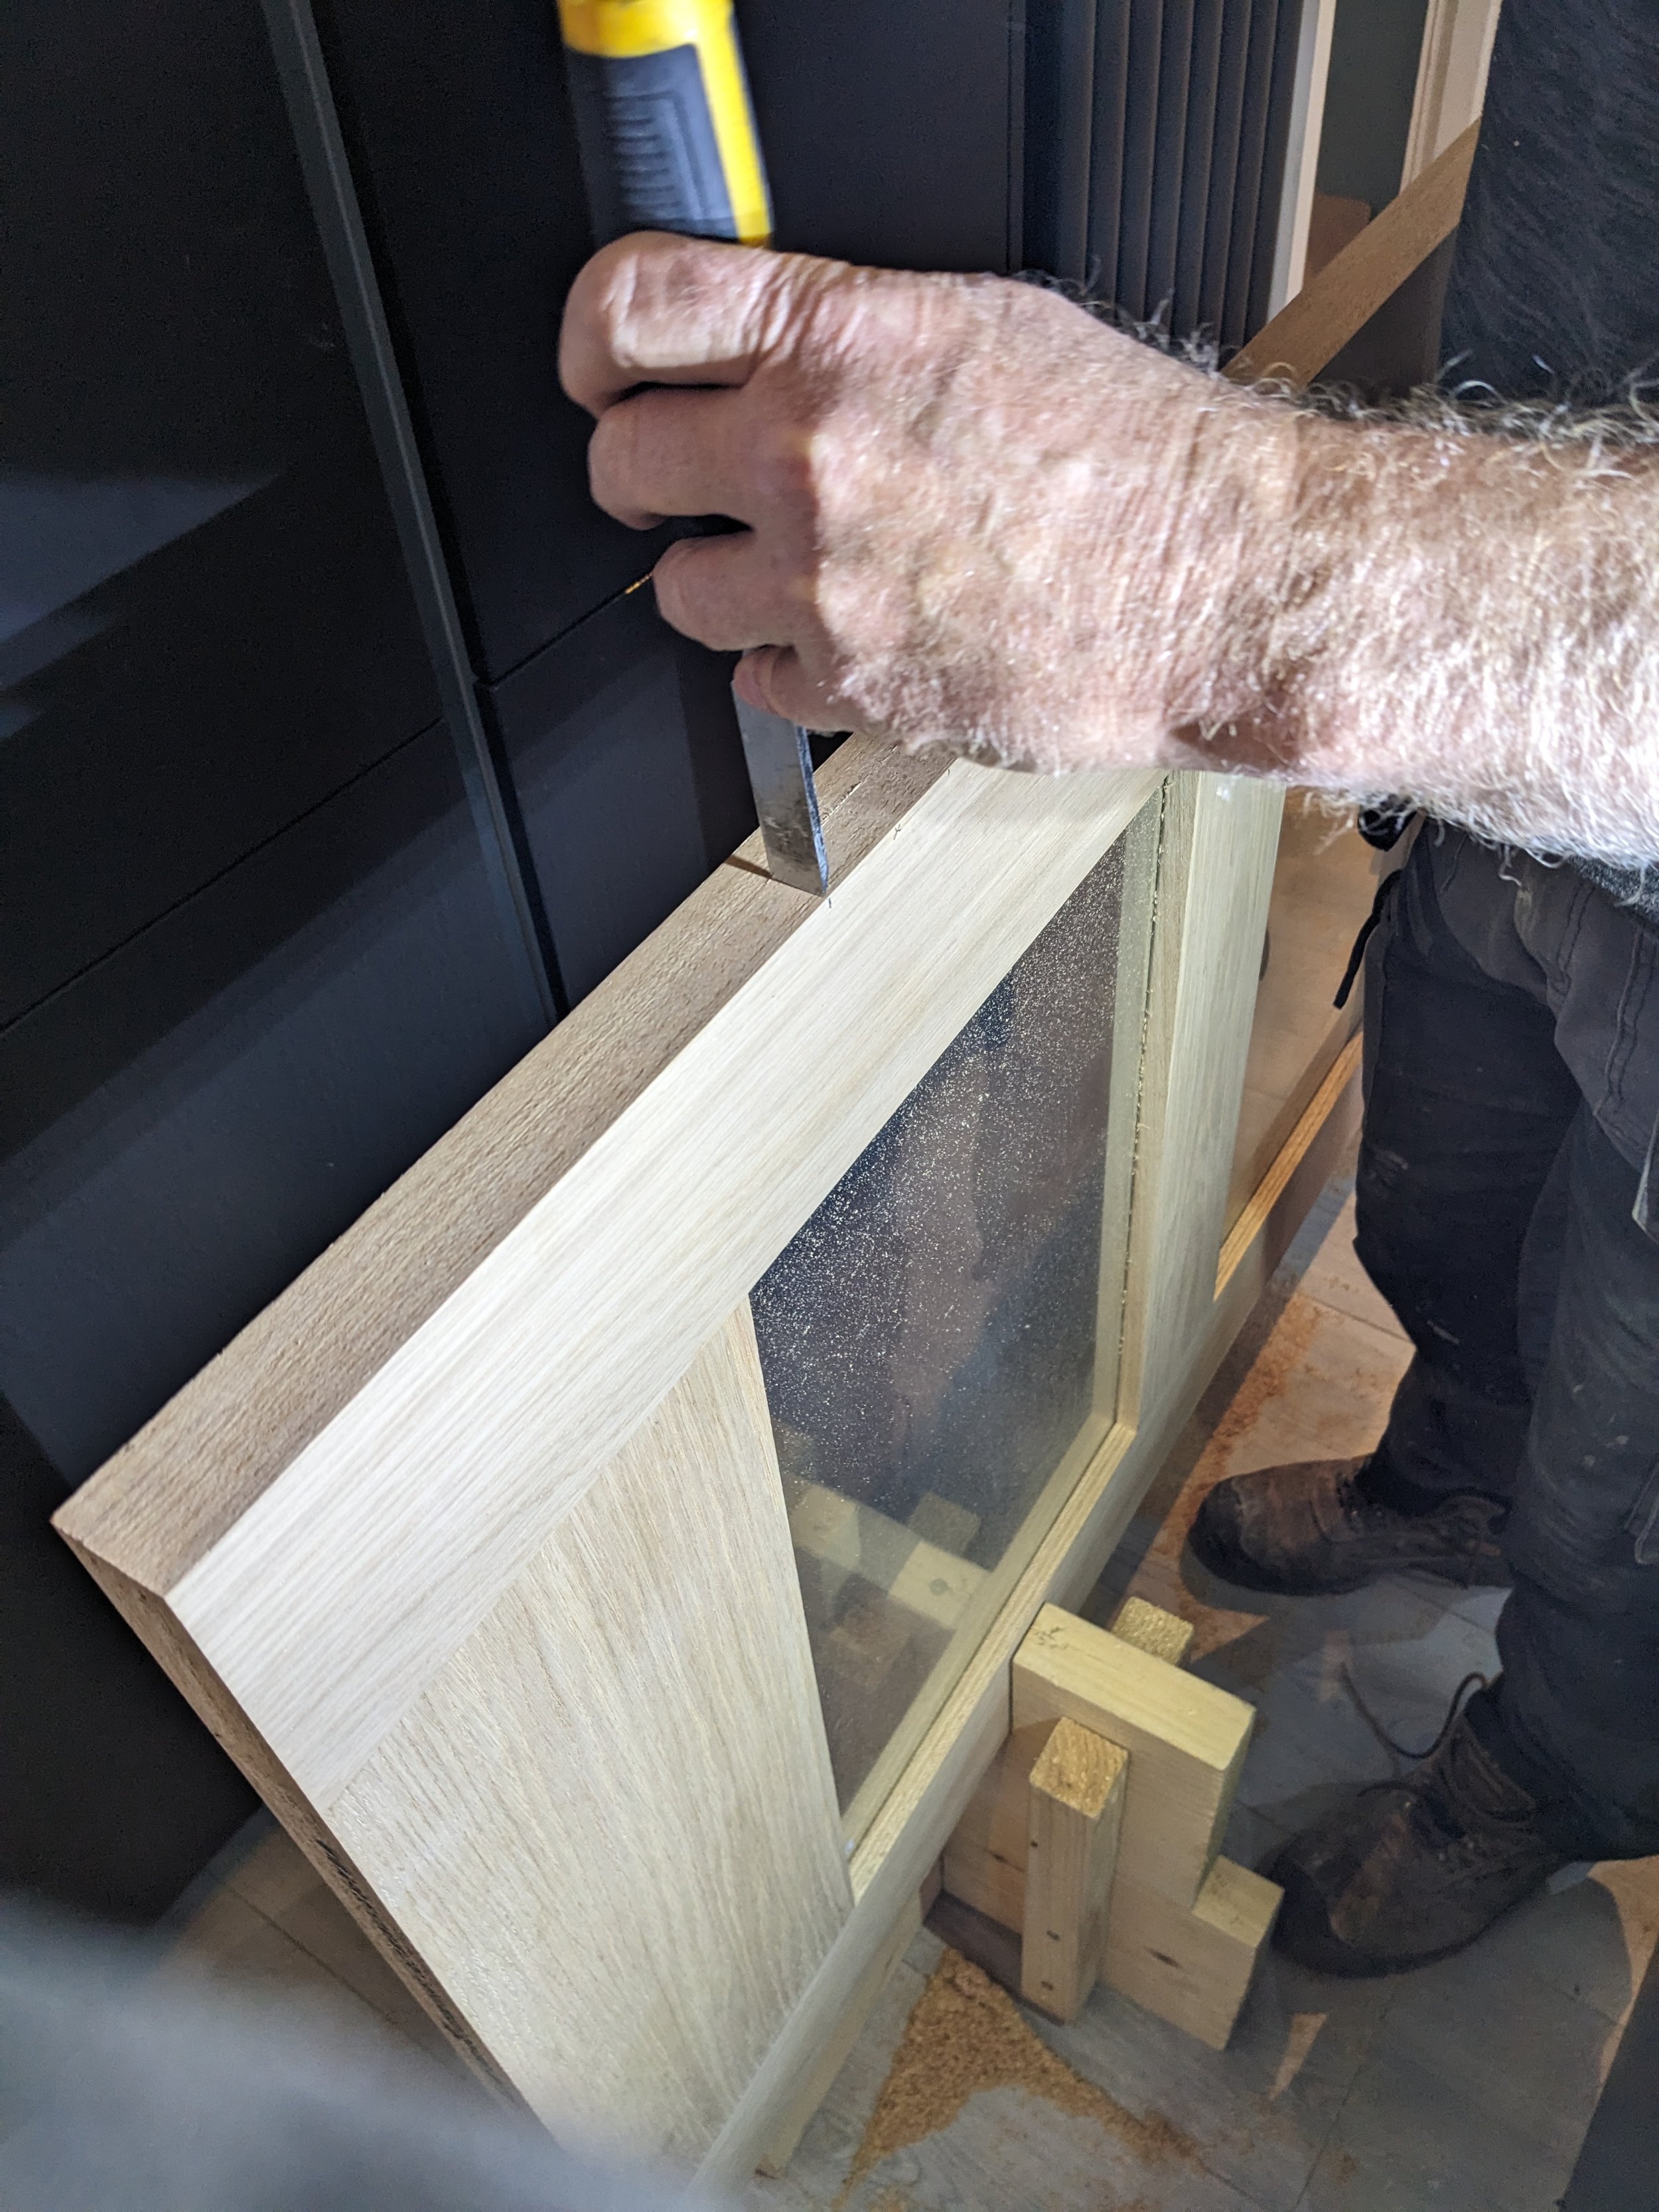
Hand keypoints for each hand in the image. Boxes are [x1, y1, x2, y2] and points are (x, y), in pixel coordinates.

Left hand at [559, 232, 1300, 769]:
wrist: (1224, 583)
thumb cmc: (1137, 458)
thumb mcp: (986, 325)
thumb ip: (848, 334)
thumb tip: (766, 350)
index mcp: (841, 342)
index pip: (632, 308)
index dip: (592, 344)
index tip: (600, 375)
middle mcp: (811, 460)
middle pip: (621, 464)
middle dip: (641, 477)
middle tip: (678, 488)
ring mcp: (824, 586)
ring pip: (676, 593)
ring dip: (718, 583)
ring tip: (795, 571)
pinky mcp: (853, 691)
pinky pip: (753, 683)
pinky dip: (788, 666)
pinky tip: (853, 635)